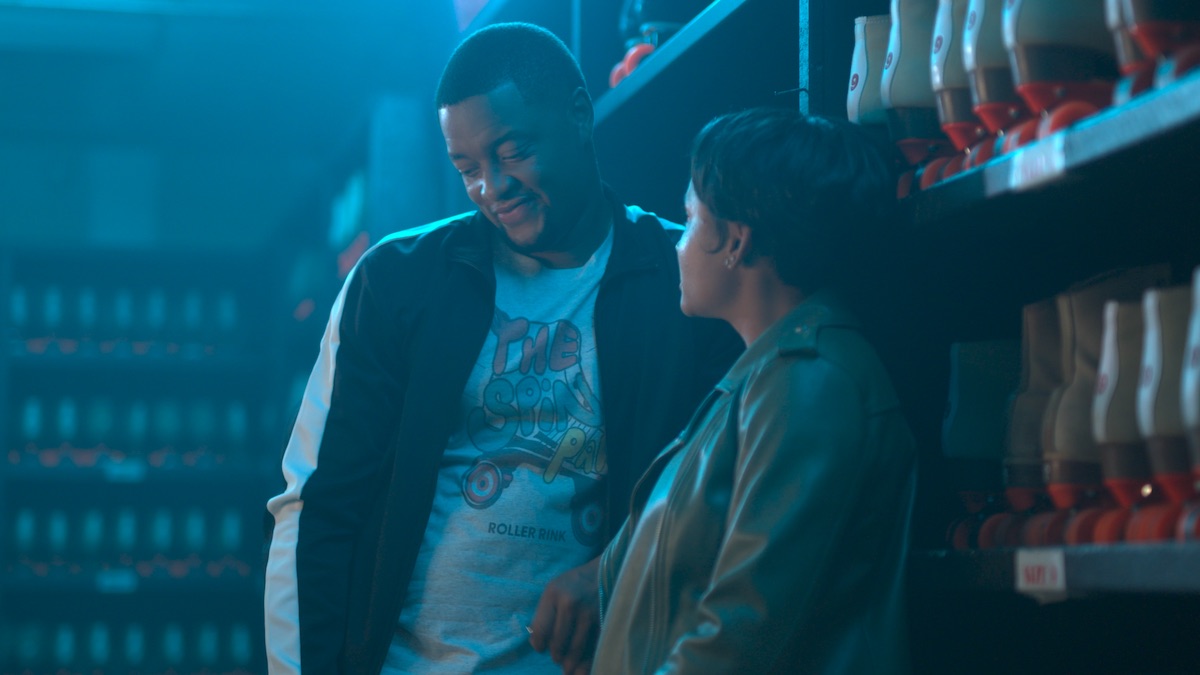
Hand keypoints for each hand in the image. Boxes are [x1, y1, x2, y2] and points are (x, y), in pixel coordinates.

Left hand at [529, 556, 599, 673]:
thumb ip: (543, 615)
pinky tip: (582, 668)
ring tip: (567, 667)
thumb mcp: (553, 590)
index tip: (541, 648)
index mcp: (553, 594)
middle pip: (557, 642)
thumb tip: (536, 644)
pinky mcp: (604, 621)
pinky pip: (592, 647)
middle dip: (556, 655)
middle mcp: (570, 603)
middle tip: (557, 658)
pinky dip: (587, 661)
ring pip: (575, 648)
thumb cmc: (573, 584)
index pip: (540, 630)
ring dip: (570, 662)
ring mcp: (589, 613)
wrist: (603, 573)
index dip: (539, 644)